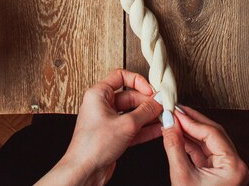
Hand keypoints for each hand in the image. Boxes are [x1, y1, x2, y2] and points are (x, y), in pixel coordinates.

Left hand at [36, 68, 162, 185]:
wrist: (84, 171)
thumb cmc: (94, 146)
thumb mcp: (126, 125)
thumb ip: (145, 112)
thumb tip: (158, 102)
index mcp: (99, 94)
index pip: (120, 76)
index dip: (137, 81)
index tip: (150, 90)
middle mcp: (102, 105)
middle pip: (129, 96)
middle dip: (147, 102)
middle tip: (162, 106)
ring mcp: (108, 121)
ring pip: (132, 113)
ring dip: (148, 116)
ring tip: (164, 117)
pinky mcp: (113, 135)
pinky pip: (131, 127)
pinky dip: (144, 129)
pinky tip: (158, 130)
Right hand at [162, 105, 248, 184]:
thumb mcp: (182, 177)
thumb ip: (174, 146)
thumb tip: (168, 123)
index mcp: (234, 167)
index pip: (212, 133)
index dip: (191, 119)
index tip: (175, 111)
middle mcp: (235, 167)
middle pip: (212, 134)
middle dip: (191, 122)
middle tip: (174, 111)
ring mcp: (228, 171)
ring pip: (208, 142)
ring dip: (190, 132)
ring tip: (173, 122)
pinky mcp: (218, 175)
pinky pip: (205, 153)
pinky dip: (191, 144)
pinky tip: (178, 136)